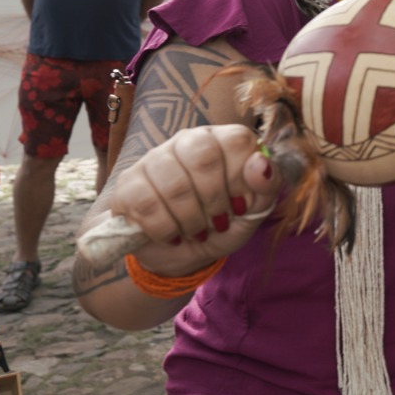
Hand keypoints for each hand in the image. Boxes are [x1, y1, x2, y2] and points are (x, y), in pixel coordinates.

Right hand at [106, 124, 279, 276]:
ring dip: (191, 219)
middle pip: (203, 156)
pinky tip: (172, 235)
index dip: (241, 178)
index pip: (236, 140)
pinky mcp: (128, 184)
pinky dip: (165, 229)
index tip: (240, 205)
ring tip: (196, 231)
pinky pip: (146, 203)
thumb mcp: (255, 210)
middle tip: (217, 221)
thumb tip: (260, 163)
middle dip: (214, 200)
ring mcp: (154, 159)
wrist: (184, 254)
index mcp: (222, 140)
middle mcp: (188, 141)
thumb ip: (267, 185)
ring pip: (174, 183)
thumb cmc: (223, 223)